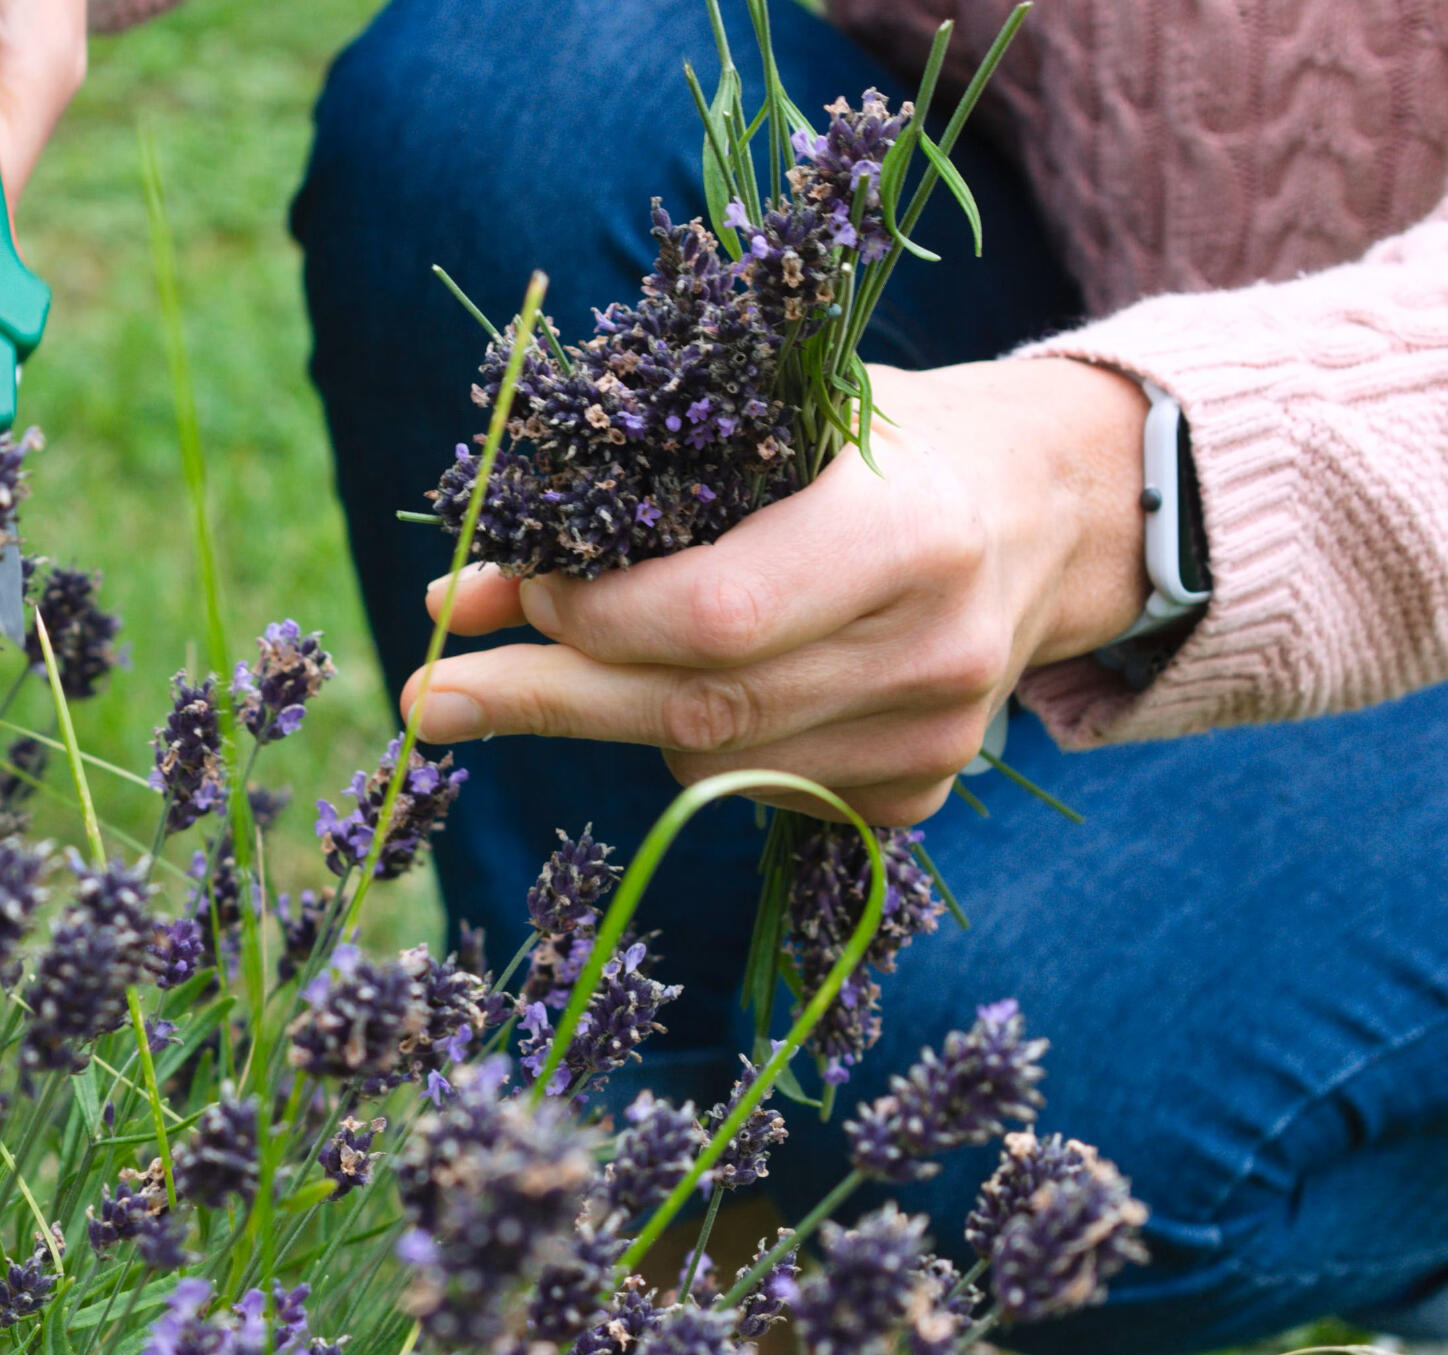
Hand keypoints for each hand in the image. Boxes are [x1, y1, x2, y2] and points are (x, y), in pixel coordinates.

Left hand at [401, 358, 1154, 824]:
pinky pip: (753, 791)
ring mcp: (933, 739)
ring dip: (624, 708)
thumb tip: (459, 599)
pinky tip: (723, 681)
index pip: (711, 617)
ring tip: (610, 646)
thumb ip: (622, 504)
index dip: (590, 619)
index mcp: (908, 533)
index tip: (513, 594)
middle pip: (693, 710)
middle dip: (543, 698)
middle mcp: (932, 651)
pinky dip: (702, 742)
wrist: (1059, 505)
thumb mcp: (772, 424)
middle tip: (431, 699)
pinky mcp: (918, 794)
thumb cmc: (887, 443)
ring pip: (707, 762)